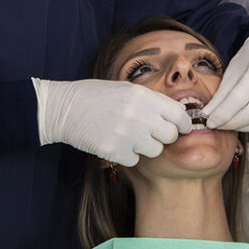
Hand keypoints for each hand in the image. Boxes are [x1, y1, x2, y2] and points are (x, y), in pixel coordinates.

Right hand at [32, 78, 191, 166]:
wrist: (65, 108)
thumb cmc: (97, 96)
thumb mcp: (128, 90)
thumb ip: (152, 101)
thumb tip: (178, 115)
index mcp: (143, 95)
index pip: (179, 114)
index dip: (183, 123)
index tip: (181, 127)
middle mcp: (138, 114)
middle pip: (170, 135)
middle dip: (164, 136)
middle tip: (151, 133)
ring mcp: (126, 134)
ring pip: (154, 150)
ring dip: (146, 146)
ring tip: (130, 136)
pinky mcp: (113, 150)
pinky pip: (134, 159)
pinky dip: (127, 154)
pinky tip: (116, 142)